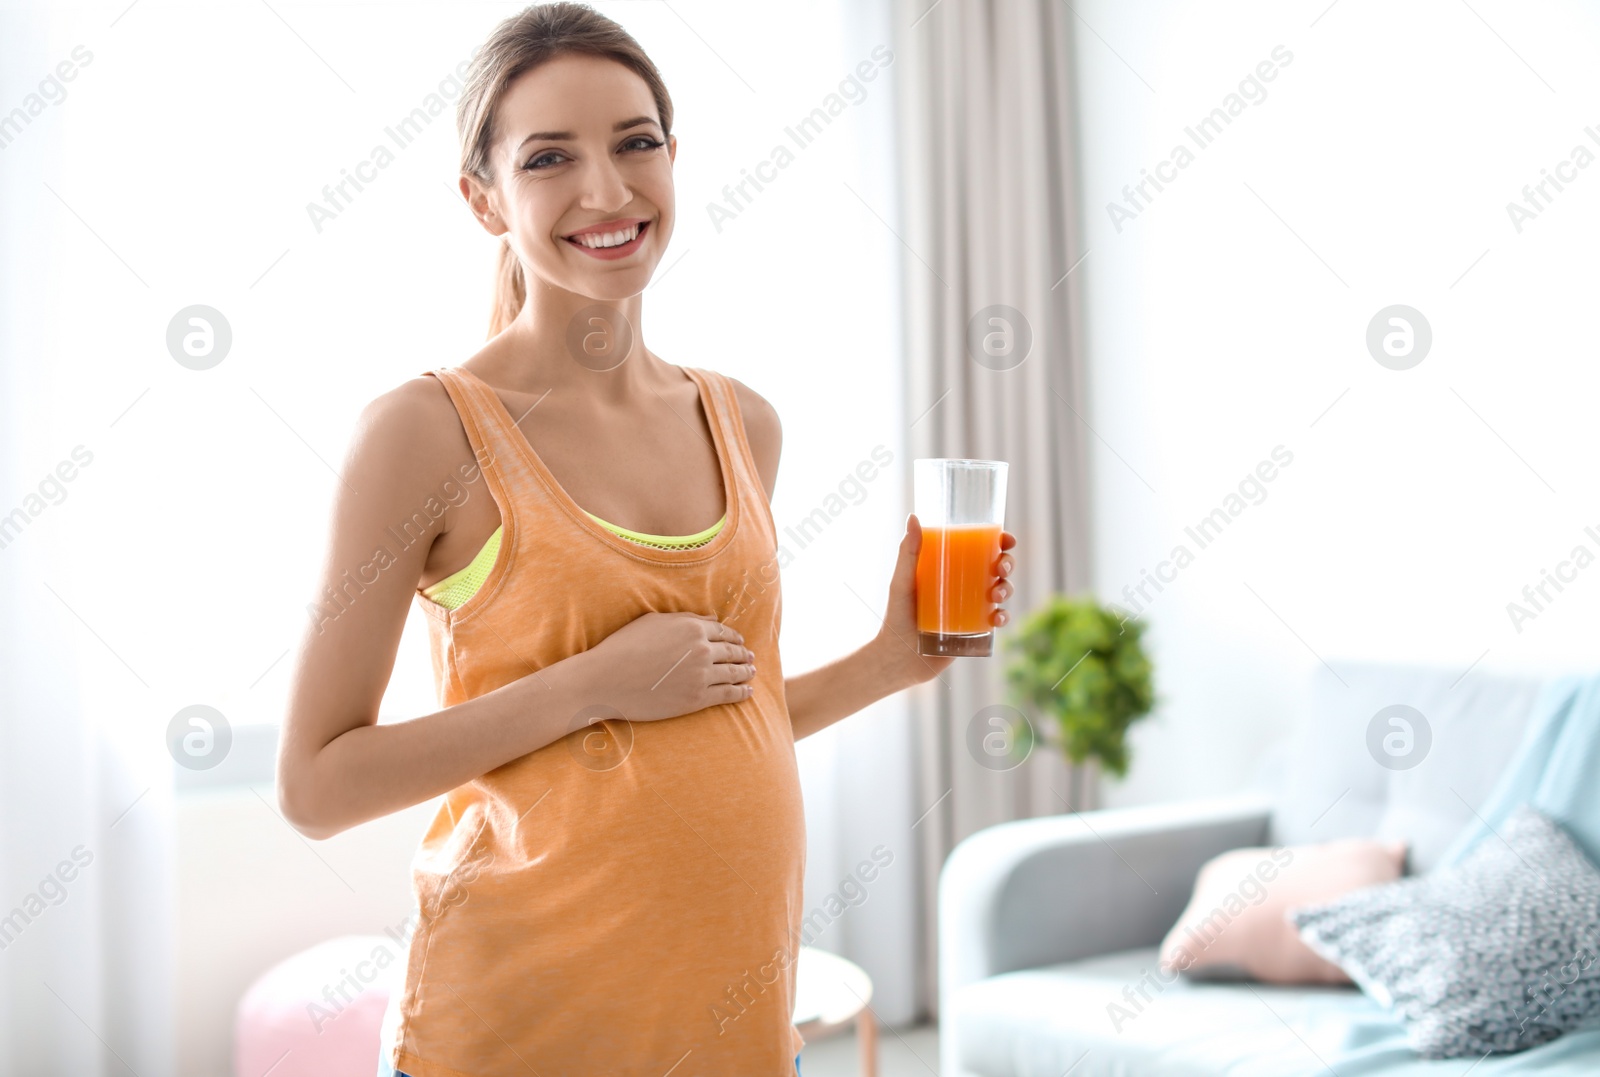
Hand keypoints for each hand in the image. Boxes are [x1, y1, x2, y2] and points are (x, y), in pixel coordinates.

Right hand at [579, 611, 756, 720]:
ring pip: (734, 673)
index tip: (740, 642)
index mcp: (692, 627)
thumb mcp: (654, 622)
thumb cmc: (624, 646)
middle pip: (732, 652)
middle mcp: (701, 649)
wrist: (606, 680)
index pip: (723, 632)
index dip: (735, 638)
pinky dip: (741, 693)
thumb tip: (712, 619)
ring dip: (746, 673)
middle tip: (751, 658)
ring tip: (751, 673)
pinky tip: (747, 692)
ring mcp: (701, 675)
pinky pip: (727, 695)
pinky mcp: (696, 698)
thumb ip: (686, 618)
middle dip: (744, 655)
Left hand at [874, 513, 1016, 686]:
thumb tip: (914, 516)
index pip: (979, 549)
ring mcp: (970, 608)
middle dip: (1007, 564)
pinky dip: (1003, 617)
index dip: (999, 542)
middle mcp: (962, 586)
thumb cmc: (895, 617)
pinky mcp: (974, 631)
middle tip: (1000, 569)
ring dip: (1007, 589)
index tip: (1006, 540)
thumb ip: (908, 552)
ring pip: (1000, 592)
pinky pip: (996, 621)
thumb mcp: (902, 582)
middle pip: (995, 568)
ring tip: (996, 595)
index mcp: (948, 569)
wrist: (897, 660)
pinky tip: (998, 618)